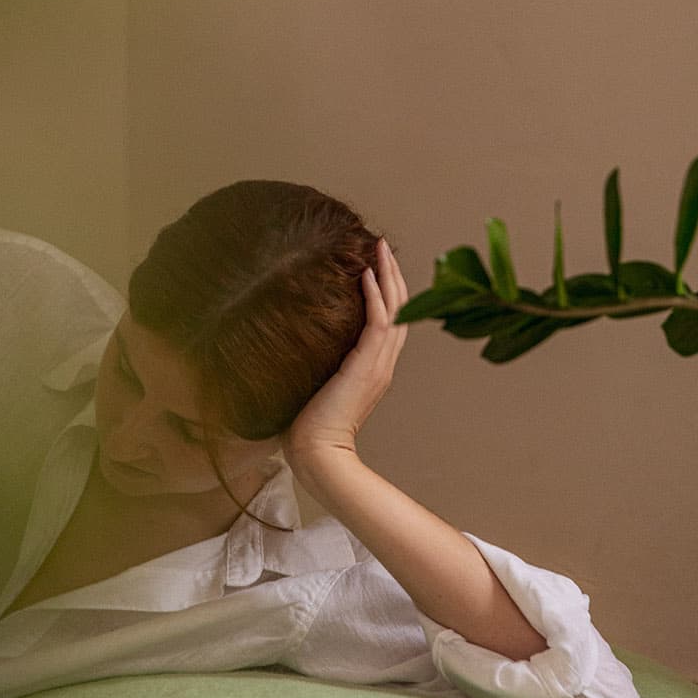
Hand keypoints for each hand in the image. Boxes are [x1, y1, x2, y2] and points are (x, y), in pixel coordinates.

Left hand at [280, 237, 408, 473]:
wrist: (315, 452)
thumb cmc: (307, 428)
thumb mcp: (316, 386)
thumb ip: (318, 364)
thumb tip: (296, 342)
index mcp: (374, 370)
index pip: (390, 322)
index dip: (387, 291)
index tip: (376, 263)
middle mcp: (383, 365)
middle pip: (400, 310)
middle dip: (393, 274)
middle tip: (383, 245)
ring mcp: (379, 366)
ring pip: (395, 310)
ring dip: (388, 276)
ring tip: (380, 249)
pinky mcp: (367, 366)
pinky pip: (379, 321)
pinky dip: (375, 294)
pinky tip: (366, 272)